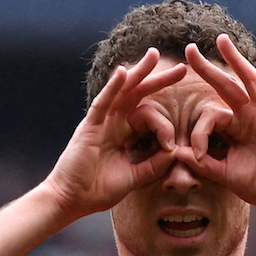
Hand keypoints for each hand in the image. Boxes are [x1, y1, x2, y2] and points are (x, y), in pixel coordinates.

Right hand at [44, 48, 186, 219]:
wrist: (72, 200)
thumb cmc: (98, 189)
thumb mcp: (135, 177)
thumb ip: (155, 164)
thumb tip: (176, 152)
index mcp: (125, 134)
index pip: (149, 116)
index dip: (166, 124)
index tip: (173, 143)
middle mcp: (114, 123)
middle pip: (139, 95)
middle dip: (159, 80)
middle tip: (182, 68)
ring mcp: (101, 122)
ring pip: (122, 91)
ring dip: (139, 72)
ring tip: (154, 55)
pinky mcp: (90, 127)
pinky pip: (103, 103)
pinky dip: (112, 87)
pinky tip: (123, 72)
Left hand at [184, 36, 255, 211]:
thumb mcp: (223, 173)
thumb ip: (201, 162)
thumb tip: (174, 151)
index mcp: (234, 127)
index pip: (210, 116)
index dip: (199, 134)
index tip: (197, 155)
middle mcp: (248, 116)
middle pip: (226, 85)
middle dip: (207, 68)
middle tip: (189, 49)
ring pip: (248, 82)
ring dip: (235, 60)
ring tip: (221, 41)